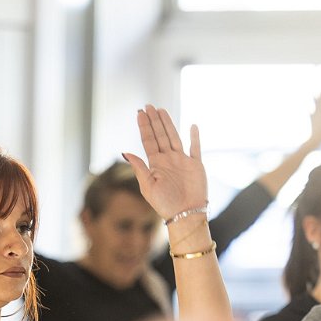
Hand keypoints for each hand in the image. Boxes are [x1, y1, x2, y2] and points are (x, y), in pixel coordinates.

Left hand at [122, 105, 206, 221]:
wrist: (185, 215)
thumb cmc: (165, 204)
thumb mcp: (148, 186)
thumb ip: (139, 168)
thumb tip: (125, 152)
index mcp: (155, 164)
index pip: (148, 141)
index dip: (144, 126)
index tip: (140, 113)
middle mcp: (168, 160)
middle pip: (160, 135)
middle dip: (154, 121)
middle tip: (148, 106)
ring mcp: (182, 161)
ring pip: (174, 137)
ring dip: (168, 124)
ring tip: (161, 110)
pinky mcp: (196, 165)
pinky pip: (195, 148)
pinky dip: (194, 137)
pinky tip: (192, 125)